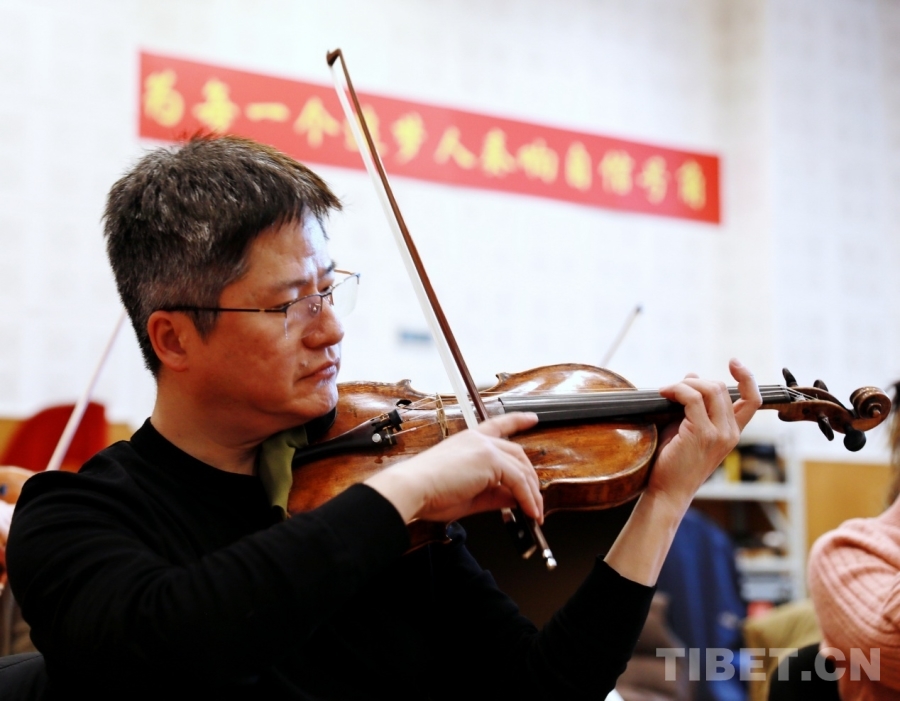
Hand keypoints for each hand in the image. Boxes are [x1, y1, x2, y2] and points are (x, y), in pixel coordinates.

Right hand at [363, 412, 541, 524]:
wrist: (414, 489)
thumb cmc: (429, 492)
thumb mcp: (469, 495)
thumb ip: (494, 495)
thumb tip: (515, 499)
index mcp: (469, 441)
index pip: (499, 425)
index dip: (517, 420)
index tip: (531, 418)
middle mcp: (479, 440)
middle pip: (517, 454)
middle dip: (530, 479)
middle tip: (535, 500)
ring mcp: (485, 448)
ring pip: (521, 468)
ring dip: (532, 493)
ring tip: (534, 512)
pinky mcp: (490, 459)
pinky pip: (518, 480)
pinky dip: (527, 498)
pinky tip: (529, 511)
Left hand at [649, 358, 761, 513]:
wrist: (667, 491)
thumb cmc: (673, 462)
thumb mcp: (686, 427)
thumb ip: (693, 404)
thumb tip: (692, 375)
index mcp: (732, 432)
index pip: (753, 400)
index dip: (747, 377)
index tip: (734, 363)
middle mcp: (730, 433)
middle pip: (722, 388)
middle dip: (695, 381)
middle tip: (674, 388)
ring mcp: (719, 434)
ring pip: (709, 389)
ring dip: (684, 384)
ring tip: (667, 391)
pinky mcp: (702, 434)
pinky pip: (691, 398)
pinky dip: (676, 390)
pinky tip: (664, 394)